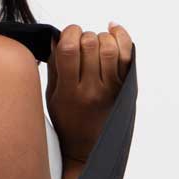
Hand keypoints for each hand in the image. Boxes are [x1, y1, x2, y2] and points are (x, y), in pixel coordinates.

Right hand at [46, 21, 133, 162]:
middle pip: (90, 44)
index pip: (69, 49)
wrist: (89, 149)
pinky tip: (113, 30)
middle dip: (84, 35)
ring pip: (110, 47)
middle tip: (81, 44)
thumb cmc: (67, 121)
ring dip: (101, 37)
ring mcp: (111, 89)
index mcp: (68, 92)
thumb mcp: (51, 96)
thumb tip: (55, 37)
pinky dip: (121, 36)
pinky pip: (127, 55)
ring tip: (95, 43)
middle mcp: (91, 90)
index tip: (68, 35)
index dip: (69, 33)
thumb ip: (54, 66)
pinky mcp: (124, 88)